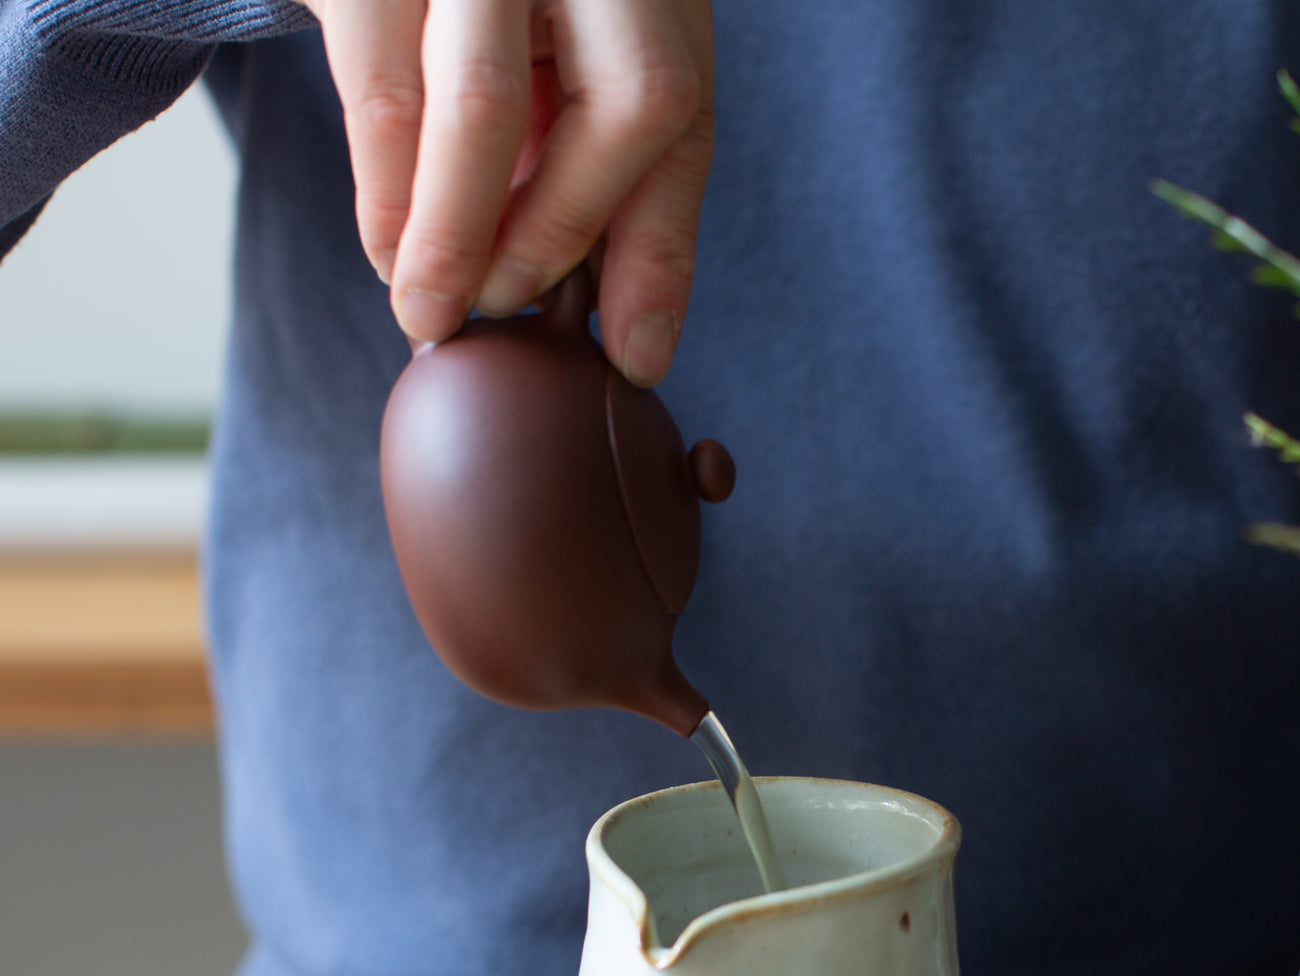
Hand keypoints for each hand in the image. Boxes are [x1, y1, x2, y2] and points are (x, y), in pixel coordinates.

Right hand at [300, 0, 713, 386]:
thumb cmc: (498, 9)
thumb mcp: (566, 63)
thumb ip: (594, 164)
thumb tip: (622, 329)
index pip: (680, 115)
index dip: (661, 249)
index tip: (636, 354)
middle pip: (630, 105)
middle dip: (559, 236)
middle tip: (497, 312)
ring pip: (486, 109)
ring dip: (453, 241)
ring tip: (429, 310)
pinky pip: (383, 97)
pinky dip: (386, 200)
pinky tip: (389, 251)